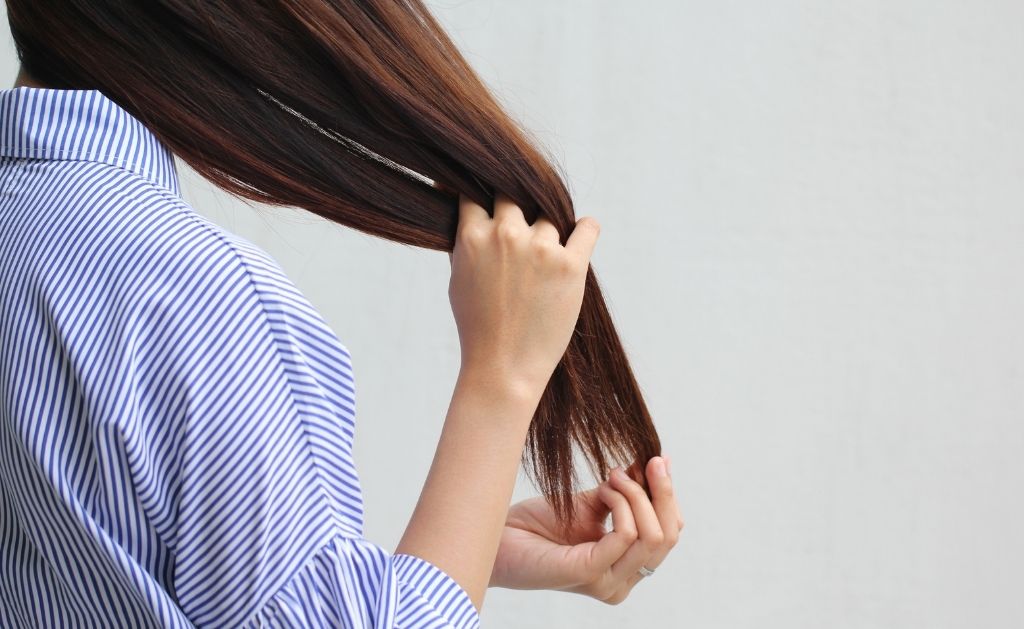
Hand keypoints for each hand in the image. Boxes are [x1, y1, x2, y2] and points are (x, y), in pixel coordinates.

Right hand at [447, 192, 599, 395]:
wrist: (503, 367)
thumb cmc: (477, 326)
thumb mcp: (457, 277)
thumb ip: (465, 240)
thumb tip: (469, 208)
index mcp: (473, 235)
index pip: (477, 191)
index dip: (484, 193)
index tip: (491, 199)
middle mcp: (508, 235)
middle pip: (515, 193)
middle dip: (517, 207)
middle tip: (522, 227)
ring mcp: (541, 248)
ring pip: (550, 215)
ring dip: (549, 228)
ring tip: (545, 254)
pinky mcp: (573, 265)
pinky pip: (587, 228)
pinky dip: (585, 228)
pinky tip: (580, 234)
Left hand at [489, 455, 682, 604]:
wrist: (498, 538)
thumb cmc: (538, 524)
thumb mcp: (591, 503)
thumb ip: (624, 492)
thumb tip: (655, 462)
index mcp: (626, 568)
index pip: (670, 534)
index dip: (668, 495)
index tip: (657, 459)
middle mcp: (621, 583)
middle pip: (668, 537)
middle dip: (663, 492)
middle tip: (649, 460)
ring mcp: (607, 583)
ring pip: (652, 535)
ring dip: (636, 494)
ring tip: (612, 475)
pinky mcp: (589, 573)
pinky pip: (625, 534)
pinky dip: (620, 502)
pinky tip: (602, 489)